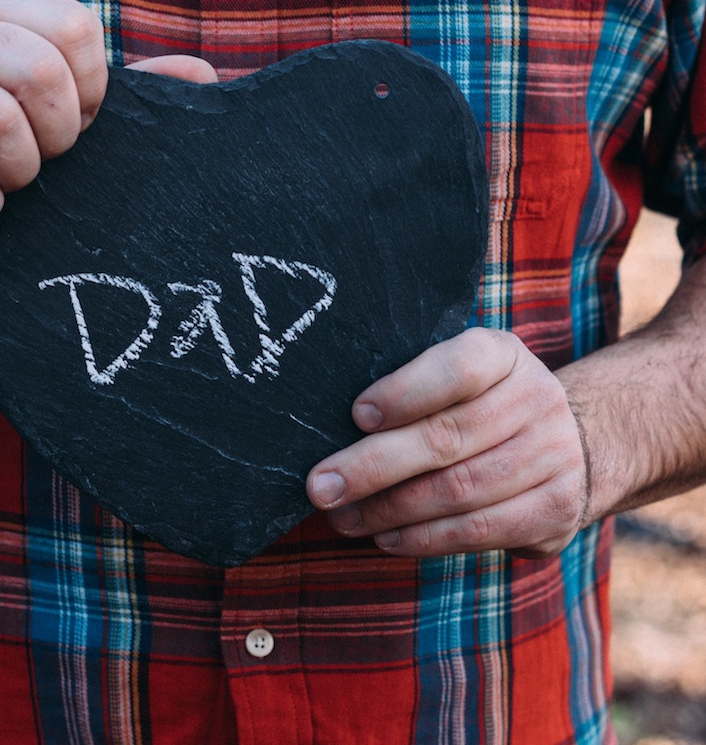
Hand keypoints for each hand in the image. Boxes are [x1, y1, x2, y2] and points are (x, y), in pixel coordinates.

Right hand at [0, 0, 216, 245]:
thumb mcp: (61, 106)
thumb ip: (128, 92)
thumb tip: (205, 77)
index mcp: (5, 12)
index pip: (76, 28)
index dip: (93, 89)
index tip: (78, 121)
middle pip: (41, 72)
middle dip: (60, 136)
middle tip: (47, 158)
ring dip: (22, 174)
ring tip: (10, 179)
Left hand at [306, 328, 588, 557]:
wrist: (573, 440)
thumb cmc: (480, 402)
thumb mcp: (457, 373)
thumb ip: (412, 384)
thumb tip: (331, 423)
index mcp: (503, 355)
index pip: (457, 369)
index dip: (406, 392)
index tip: (357, 415)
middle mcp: (536, 399)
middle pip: (447, 437)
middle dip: (374, 466)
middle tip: (321, 485)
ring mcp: (553, 456)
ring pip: (459, 490)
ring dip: (390, 509)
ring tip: (342, 517)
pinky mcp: (556, 510)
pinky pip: (479, 530)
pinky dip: (424, 538)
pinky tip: (385, 537)